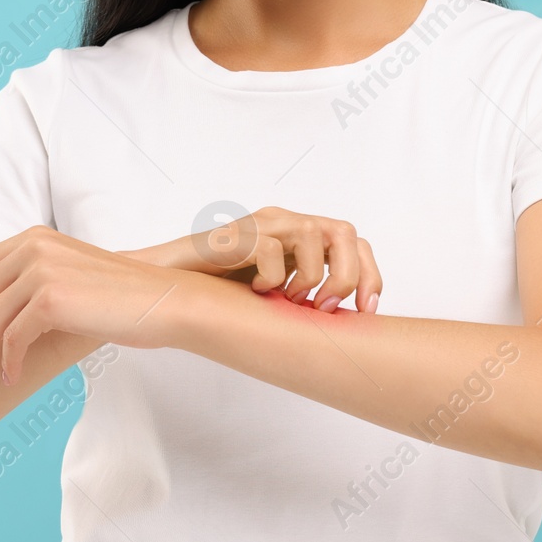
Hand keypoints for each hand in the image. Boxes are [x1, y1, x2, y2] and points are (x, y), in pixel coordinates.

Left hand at [0, 225, 184, 392]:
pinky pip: (11, 337)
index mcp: (32, 239)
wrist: (164, 301)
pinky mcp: (50, 297)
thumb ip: (34, 285)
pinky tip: (7, 379)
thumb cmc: (121, 299)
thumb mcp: (70, 281)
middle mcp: (31, 247)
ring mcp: (39, 270)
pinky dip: (4, 362)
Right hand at [122, 206, 382, 313]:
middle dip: (347, 276)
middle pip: (344, 232)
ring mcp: (260, 224)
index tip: (367, 311)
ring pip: (314, 233)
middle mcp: (284, 221)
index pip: (354, 241)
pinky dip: (273, 277)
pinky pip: (271, 249)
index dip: (370, 275)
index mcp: (298, 234)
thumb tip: (349, 320)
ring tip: (291, 299)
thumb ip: (308, 291)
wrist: (171, 280)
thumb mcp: (278, 290)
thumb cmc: (221, 287)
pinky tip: (260, 291)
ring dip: (311, 277)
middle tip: (326, 308)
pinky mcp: (237, 235)